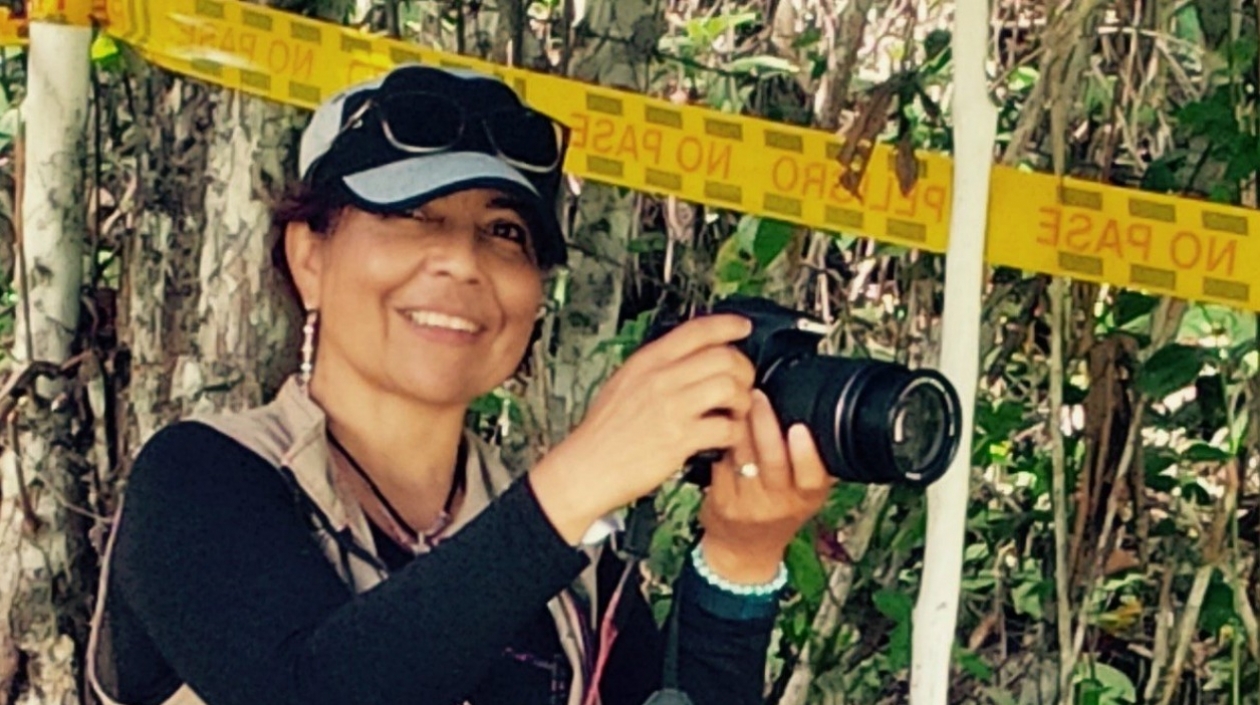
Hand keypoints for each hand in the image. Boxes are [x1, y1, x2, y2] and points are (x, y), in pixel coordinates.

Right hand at [530, 314, 755, 542]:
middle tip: (742, 384)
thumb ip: (655, 367)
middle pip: (723, 356)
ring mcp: (671, 408)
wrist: (587, 468)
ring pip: (730, 387)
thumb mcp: (623, 382)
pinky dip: (735, 432)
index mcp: (647, 361)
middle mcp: (660, 378)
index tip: (743, 327)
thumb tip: (687, 357)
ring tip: (735, 412)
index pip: (696, 330)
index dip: (727, 324)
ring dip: (742, 400)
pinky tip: (727, 436)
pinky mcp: (680, 439)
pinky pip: (726, 427)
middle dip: (743, 370)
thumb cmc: (604, 431)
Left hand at [697, 390, 833, 583]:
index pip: (813, 478)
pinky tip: (721, 424)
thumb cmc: (777, 513)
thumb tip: (819, 417)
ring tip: (738, 400)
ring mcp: (749, 505)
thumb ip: (812, 464)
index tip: (800, 427)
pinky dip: (722, 442)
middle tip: (758, 395)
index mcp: (808, 498)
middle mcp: (780, 504)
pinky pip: (722, 464)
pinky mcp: (722, 502)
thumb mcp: (803, 494)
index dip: (807, 453)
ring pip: (743, 458)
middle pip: (773, 462)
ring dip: (740, 426)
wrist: (743, 550)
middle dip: (765, 424)